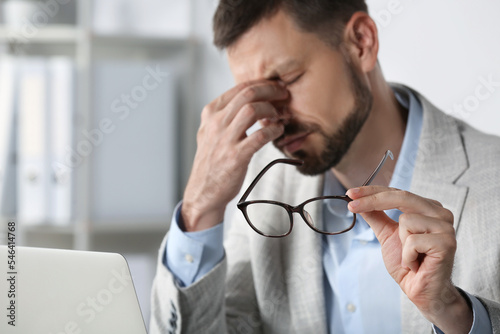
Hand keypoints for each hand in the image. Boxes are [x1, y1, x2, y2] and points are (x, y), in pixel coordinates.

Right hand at [182, 80, 289, 231]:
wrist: (203, 191)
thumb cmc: (211, 162)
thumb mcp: (209, 133)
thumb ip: (224, 116)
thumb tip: (248, 102)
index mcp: (210, 114)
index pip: (239, 88)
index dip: (262, 84)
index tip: (275, 86)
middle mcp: (216, 123)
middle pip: (247, 94)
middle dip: (271, 90)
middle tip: (284, 94)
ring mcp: (225, 139)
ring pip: (252, 110)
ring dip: (272, 110)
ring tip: (280, 116)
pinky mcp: (236, 156)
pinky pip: (260, 136)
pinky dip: (274, 131)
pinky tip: (279, 132)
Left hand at [346, 186, 472, 332]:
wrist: (421, 292)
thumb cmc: (408, 264)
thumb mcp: (387, 235)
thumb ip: (377, 216)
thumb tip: (358, 200)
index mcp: (428, 208)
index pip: (397, 192)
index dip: (372, 191)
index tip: (350, 193)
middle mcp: (440, 213)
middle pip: (401, 197)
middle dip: (372, 201)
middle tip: (351, 205)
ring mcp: (446, 227)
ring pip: (405, 220)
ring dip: (400, 243)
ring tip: (411, 256)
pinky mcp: (447, 242)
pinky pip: (412, 241)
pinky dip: (408, 256)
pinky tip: (417, 264)